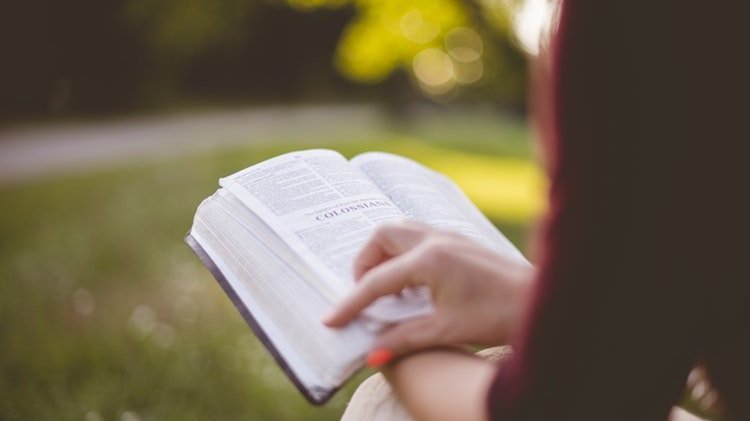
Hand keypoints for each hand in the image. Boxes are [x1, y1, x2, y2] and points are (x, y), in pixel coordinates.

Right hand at [323, 221, 533, 358]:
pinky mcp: (459, 241)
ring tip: (386, 288)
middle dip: (365, 263)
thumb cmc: (499, 315)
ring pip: (400, 231)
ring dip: (384, 254)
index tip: (331, 320)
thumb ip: (404, 339)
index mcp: (429, 260)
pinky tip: (412, 284)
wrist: (542, 302)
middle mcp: (436, 240)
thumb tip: (371, 355)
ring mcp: (449, 236)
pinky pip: (418, 237)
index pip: (376, 280)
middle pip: (382, 236)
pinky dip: (403, 254)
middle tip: (365, 294)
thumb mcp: (446, 330)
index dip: (351, 303)